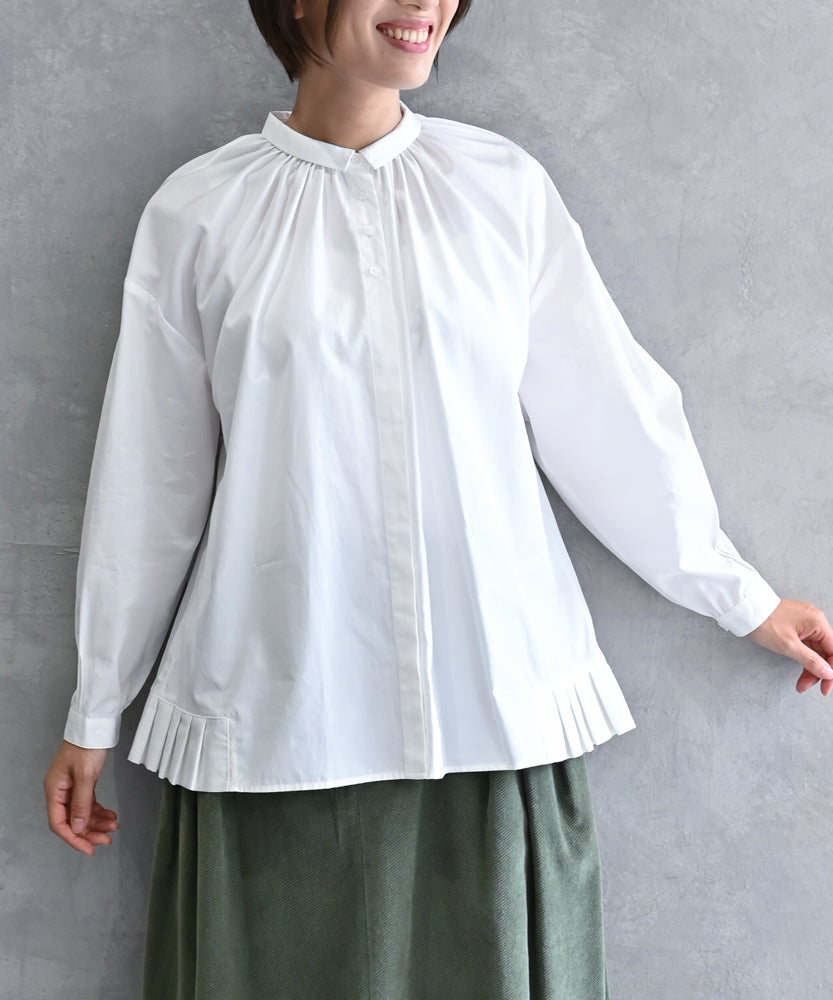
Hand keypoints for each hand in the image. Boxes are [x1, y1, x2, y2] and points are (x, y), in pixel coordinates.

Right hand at [43, 740, 118, 855]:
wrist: (94, 725)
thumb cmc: (86, 745)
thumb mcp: (86, 776)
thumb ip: (81, 803)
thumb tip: (76, 828)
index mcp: (54, 790)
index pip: (59, 823)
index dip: (74, 838)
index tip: (89, 849)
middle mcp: (60, 790)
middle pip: (72, 820)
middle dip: (89, 832)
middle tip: (107, 839)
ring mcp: (71, 787)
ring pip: (82, 813)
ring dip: (97, 822)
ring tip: (113, 826)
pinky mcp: (82, 782)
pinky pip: (88, 803)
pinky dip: (99, 811)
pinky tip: (110, 815)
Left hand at [748, 599, 832, 694]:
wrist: (745, 609)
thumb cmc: (764, 622)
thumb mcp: (788, 646)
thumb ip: (811, 660)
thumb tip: (828, 672)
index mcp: (817, 622)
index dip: (832, 670)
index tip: (826, 686)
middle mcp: (815, 620)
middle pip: (825, 651)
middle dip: (818, 671)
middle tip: (808, 686)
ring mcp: (806, 622)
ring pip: (815, 650)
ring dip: (810, 667)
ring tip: (801, 683)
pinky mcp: (796, 625)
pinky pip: (807, 644)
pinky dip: (803, 657)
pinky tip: (800, 669)